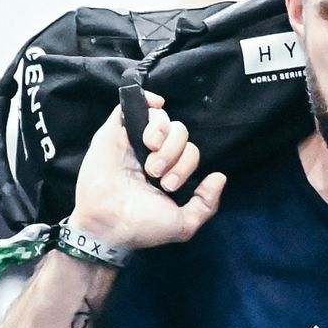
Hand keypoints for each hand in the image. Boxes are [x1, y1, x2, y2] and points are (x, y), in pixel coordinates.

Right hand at [71, 93, 224, 251]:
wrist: (108, 223)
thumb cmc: (142, 226)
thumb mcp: (184, 225)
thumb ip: (206, 204)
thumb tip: (219, 177)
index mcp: (167, 171)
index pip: (190, 151)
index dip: (186, 164)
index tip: (168, 186)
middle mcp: (151, 153)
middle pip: (179, 131)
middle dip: (173, 152)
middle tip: (156, 173)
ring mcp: (131, 141)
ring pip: (161, 117)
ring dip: (160, 135)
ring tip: (147, 156)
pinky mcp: (112, 132)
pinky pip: (132, 103)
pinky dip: (146, 101)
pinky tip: (152, 108)